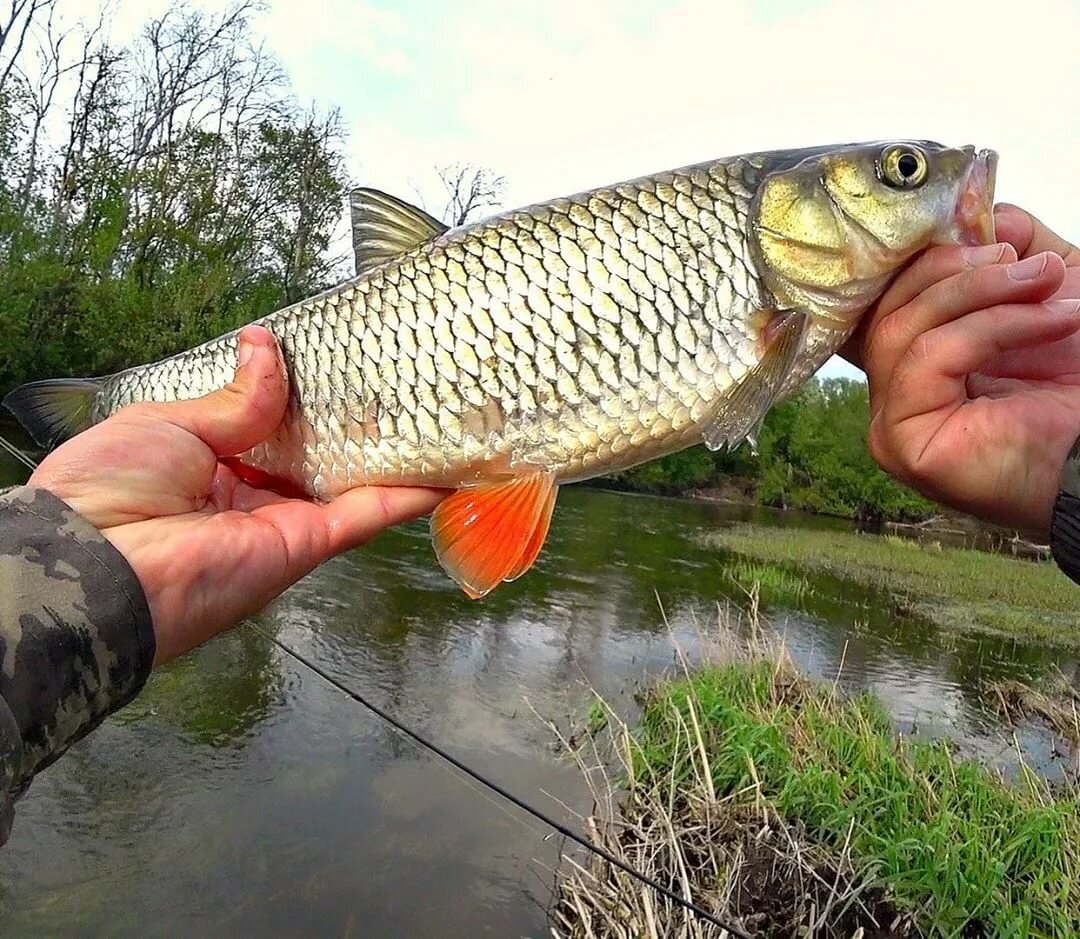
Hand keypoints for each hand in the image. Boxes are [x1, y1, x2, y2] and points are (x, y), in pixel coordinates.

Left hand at [28, 325, 444, 664]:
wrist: (97, 565)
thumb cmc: (110, 486)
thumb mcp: (168, 422)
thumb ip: (234, 399)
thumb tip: (266, 346)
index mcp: (209, 468)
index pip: (271, 431)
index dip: (304, 401)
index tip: (338, 367)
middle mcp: (252, 499)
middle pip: (317, 459)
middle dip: (355, 426)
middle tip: (398, 383)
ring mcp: (284, 523)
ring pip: (351, 485)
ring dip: (392, 456)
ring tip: (436, 415)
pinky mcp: (306, 543)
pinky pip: (364, 514)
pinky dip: (406, 493)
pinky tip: (442, 466)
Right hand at [842, 204, 1079, 537]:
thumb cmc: (1079, 386)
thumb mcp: (1047, 291)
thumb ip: (1011, 247)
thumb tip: (976, 213)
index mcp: (917, 361)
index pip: (889, 297)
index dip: (931, 259)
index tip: (994, 237)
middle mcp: (894, 393)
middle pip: (889, 307)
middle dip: (961, 271)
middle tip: (1030, 266)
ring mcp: (890, 421)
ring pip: (903, 328)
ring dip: (983, 294)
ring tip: (1046, 287)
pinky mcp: (901, 441)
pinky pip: (927, 359)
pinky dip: (992, 327)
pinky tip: (1050, 321)